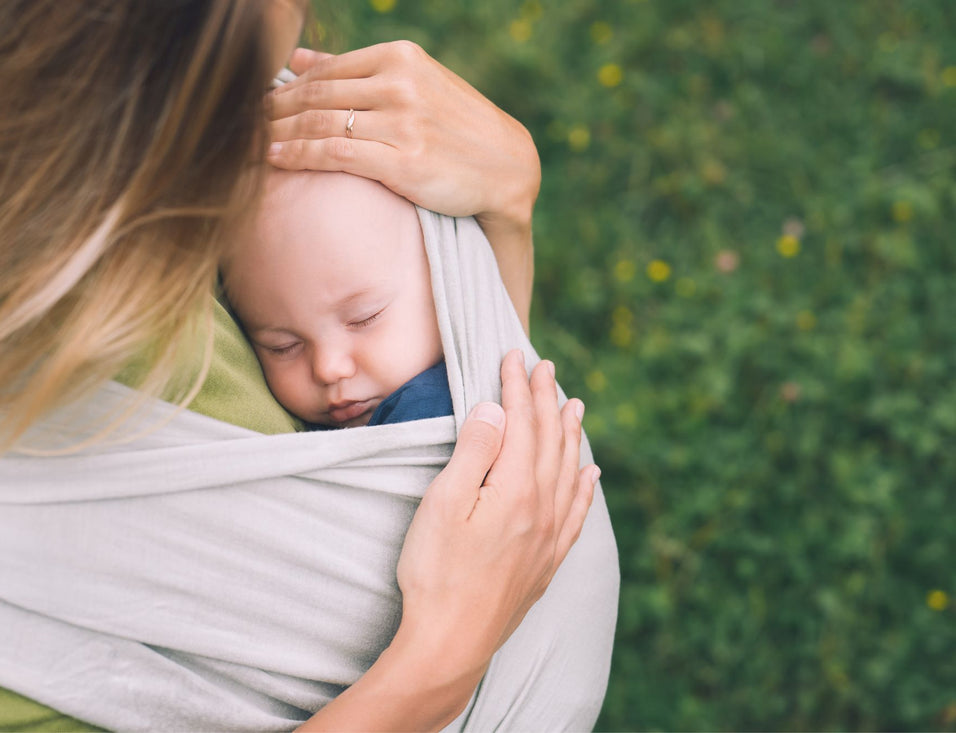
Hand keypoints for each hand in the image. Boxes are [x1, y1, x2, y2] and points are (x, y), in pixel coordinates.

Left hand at [267, 42, 539, 328]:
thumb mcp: (413, 85)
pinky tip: (273, 160)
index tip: (252, 105)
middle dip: (271, 113)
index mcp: (399, 57)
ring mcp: (403, 121)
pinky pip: (335, 154)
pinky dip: (298, 155)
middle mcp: (400, 83)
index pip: (323, 72)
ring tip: (245, 145)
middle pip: (315, 96)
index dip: (281, 90)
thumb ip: (355, 71)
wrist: (506, 167)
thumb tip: (298, 59)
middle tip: (237, 126)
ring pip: (319, 123)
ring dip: (276, 134)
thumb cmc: (455, 128)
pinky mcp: (404, 159)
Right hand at [395, 350, 597, 682]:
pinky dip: (586, 486)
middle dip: (547, 399)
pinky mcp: (547, 561)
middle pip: (551, 440)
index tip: (513, 356)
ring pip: (570, 471)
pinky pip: (578, 512)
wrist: (451, 642)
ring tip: (575, 406)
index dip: (518, 386)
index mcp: (517, 488)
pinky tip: (591, 474)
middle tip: (546, 367)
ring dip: (571, 434)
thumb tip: (495, 408)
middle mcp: (543, 508)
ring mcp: (550, 536)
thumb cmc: (437, 572)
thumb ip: (474, 451)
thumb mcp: (444, 502)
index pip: (522, 422)